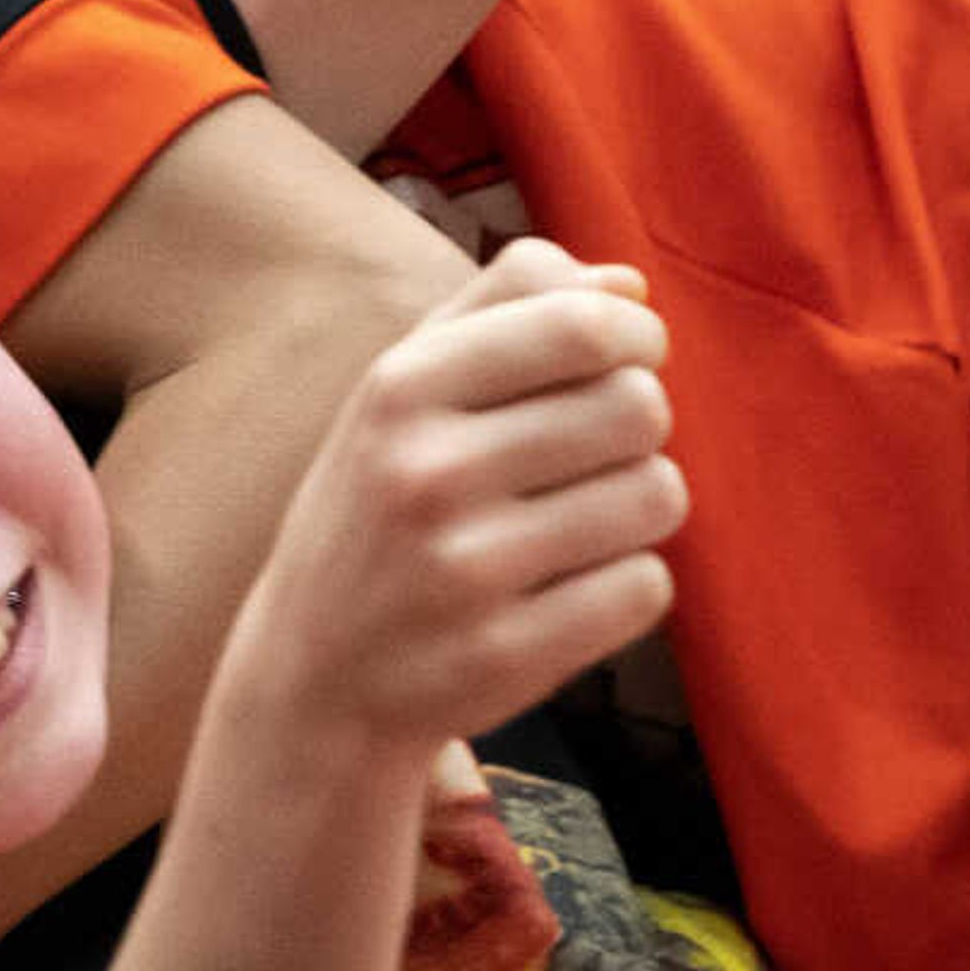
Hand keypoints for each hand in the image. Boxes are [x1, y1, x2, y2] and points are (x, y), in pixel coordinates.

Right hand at [226, 236, 681, 757]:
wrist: (312, 684)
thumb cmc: (376, 514)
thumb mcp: (398, 396)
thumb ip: (502, 312)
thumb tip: (632, 287)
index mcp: (399, 390)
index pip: (579, 325)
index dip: (636, 336)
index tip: (627, 361)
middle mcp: (426, 474)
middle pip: (638, 406)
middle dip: (637, 427)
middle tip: (590, 457)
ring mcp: (465, 572)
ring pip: (657, 495)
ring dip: (637, 507)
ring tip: (576, 526)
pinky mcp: (507, 655)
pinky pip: (646, 587)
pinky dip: (625, 588)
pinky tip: (565, 594)